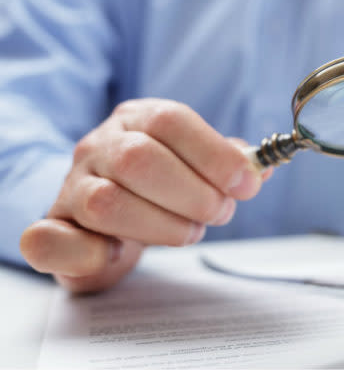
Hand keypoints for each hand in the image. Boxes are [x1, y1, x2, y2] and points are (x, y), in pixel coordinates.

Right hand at [20, 99, 269, 292]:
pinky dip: (91, 254)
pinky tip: (119, 253)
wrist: (106, 218)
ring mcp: (70, 187)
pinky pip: (50, 240)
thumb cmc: (160, 188)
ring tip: (189, 232)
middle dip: (193, 194)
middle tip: (219, 213)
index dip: (214, 154)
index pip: (170, 121)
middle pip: (139, 159)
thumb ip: (228, 164)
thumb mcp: (196, 165)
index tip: (246, 185)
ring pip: (107, 203)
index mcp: (137, 120)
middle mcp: (98, 147)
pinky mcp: (52, 230)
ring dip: (162, 225)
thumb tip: (261, 168)